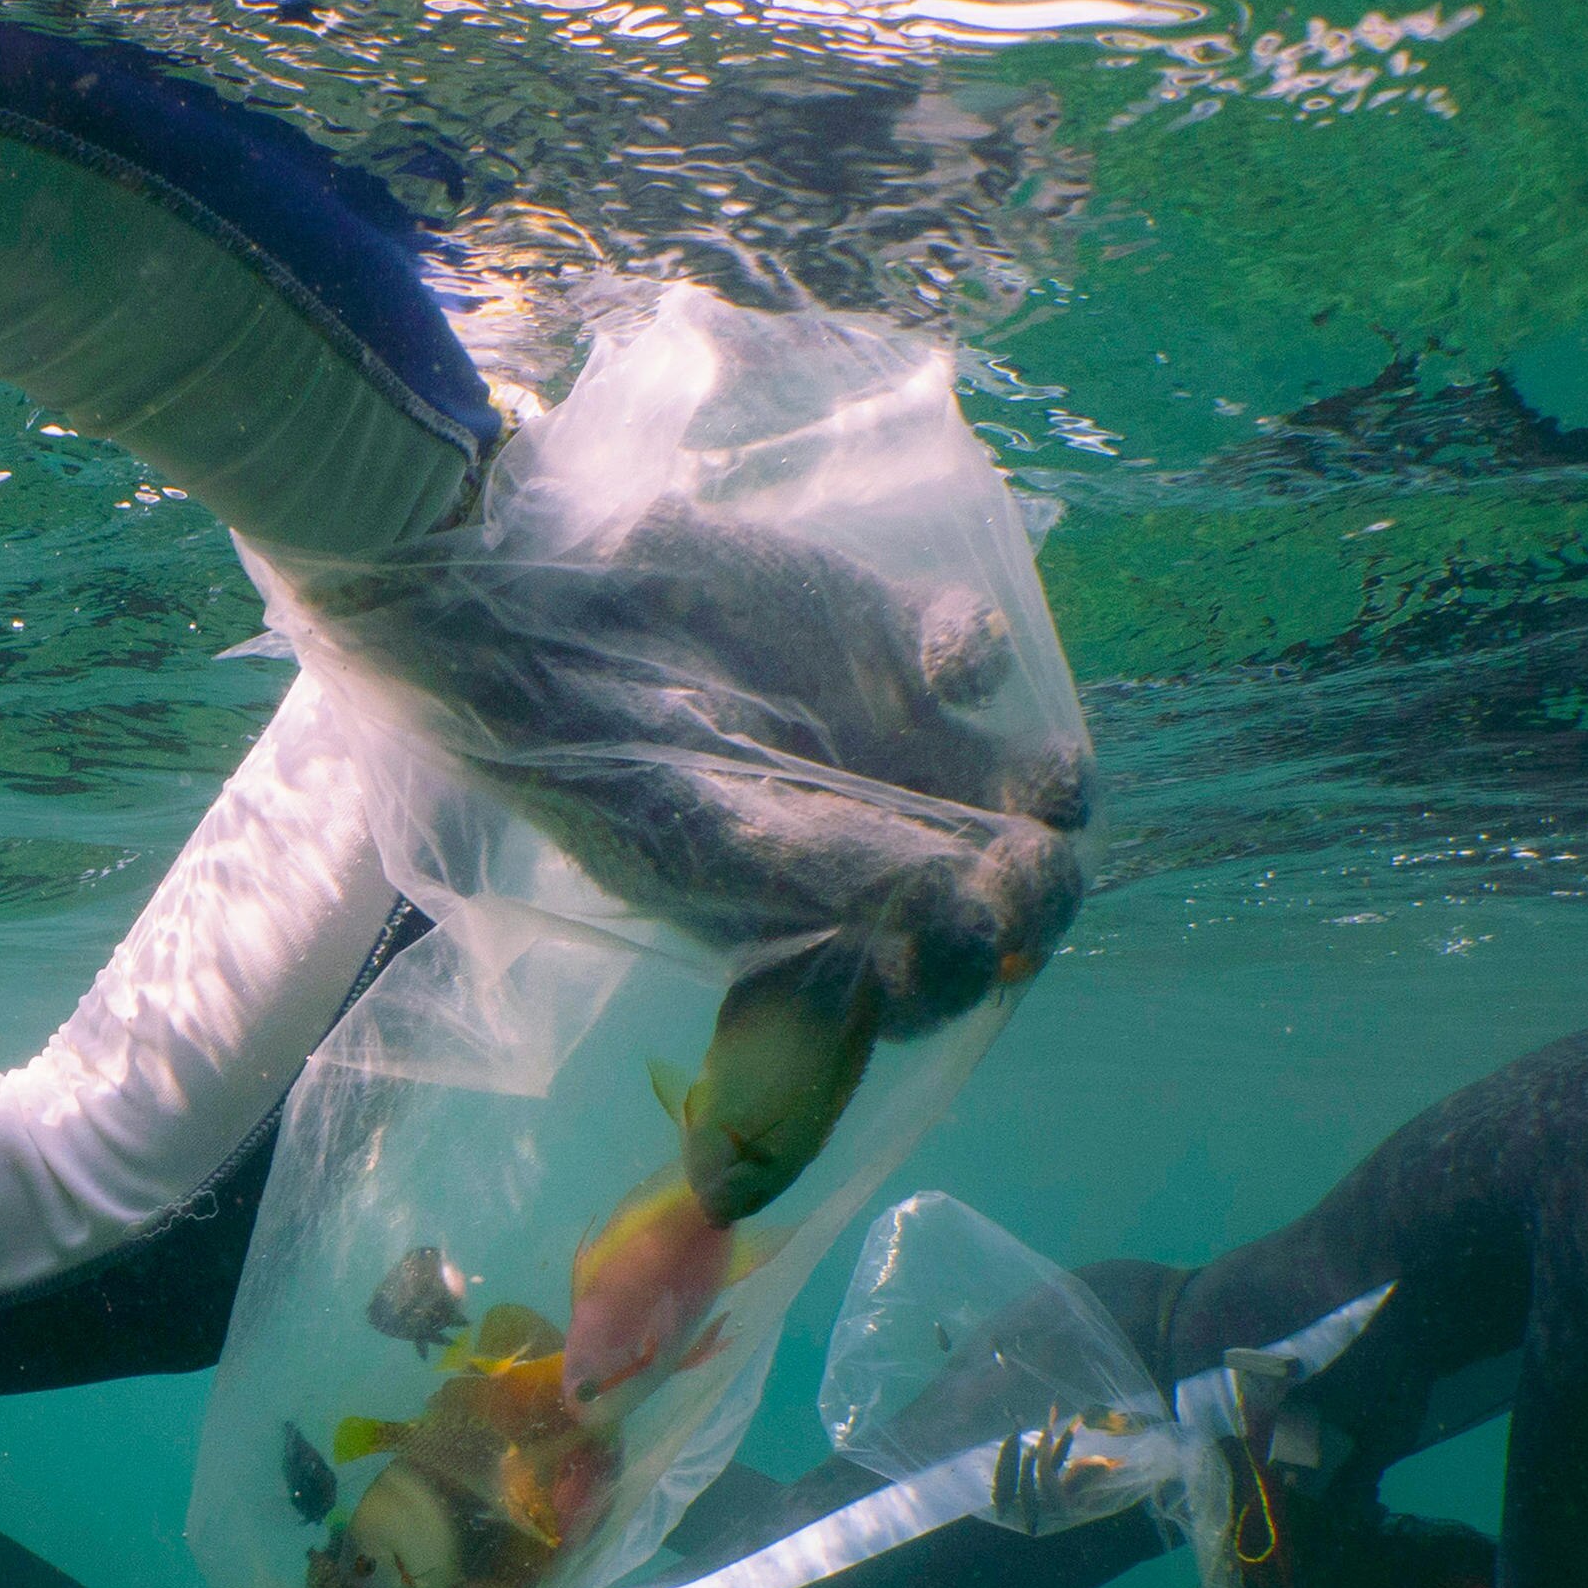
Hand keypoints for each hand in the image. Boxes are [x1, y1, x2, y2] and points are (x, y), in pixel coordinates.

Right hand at [287, 530, 1084, 1016]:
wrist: (533, 611)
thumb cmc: (593, 757)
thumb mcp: (696, 841)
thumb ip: (826, 879)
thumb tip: (955, 910)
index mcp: (821, 916)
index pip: (927, 976)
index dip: (968, 967)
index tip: (974, 938)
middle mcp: (874, 837)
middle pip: (1002, 888)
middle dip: (1033, 892)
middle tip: (1027, 866)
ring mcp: (893, 739)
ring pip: (1024, 782)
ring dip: (1054, 788)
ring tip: (1044, 778)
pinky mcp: (891, 637)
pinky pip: (976, 653)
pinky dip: (979, 652)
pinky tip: (945, 659)